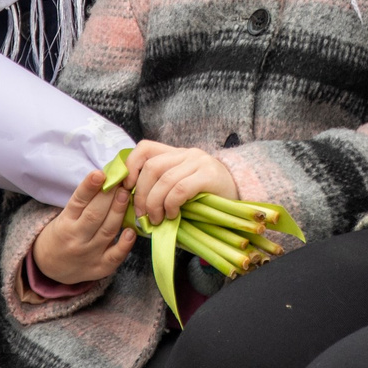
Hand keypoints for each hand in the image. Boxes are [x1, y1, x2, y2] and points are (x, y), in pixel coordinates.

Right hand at [33, 168, 137, 284]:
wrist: (51, 266)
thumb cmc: (64, 233)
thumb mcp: (66, 215)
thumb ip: (84, 200)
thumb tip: (108, 176)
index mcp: (65, 223)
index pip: (77, 202)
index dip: (89, 187)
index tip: (99, 174)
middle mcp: (76, 239)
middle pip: (94, 216)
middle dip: (109, 197)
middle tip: (121, 180)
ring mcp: (89, 254)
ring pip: (107, 231)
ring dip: (118, 212)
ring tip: (126, 195)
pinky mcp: (100, 268)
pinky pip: (115, 257)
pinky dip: (125, 244)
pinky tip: (131, 231)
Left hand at [123, 139, 237, 224]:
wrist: (241, 198)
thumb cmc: (207, 198)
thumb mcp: (182, 187)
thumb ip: (162, 187)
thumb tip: (133, 204)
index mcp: (176, 153)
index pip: (145, 148)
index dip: (131, 166)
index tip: (127, 188)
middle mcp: (187, 153)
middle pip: (151, 167)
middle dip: (141, 194)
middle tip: (141, 215)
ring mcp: (199, 162)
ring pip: (164, 179)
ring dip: (154, 203)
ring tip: (156, 220)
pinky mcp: (209, 175)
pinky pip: (180, 188)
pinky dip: (170, 204)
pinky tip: (172, 215)